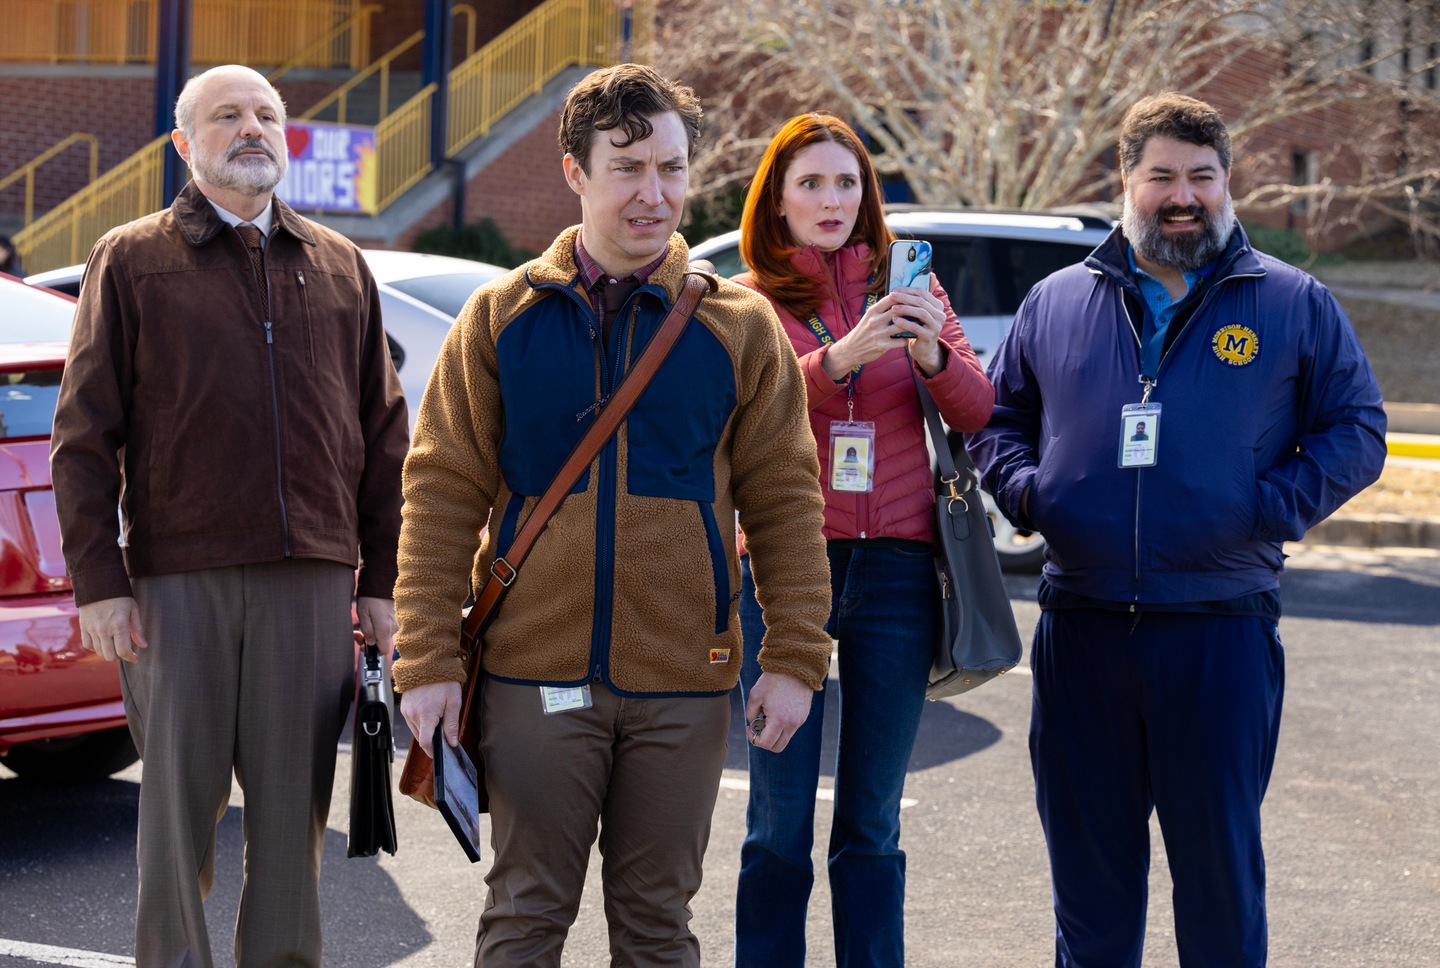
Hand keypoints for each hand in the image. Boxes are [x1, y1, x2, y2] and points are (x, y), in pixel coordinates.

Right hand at [77, 596, 147, 662]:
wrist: (98, 584)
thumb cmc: (119, 597)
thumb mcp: (133, 610)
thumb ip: (137, 629)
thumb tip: (143, 646)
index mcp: (119, 625)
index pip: (123, 651)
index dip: (131, 658)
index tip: (135, 658)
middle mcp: (104, 630)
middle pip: (110, 656)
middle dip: (120, 656)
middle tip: (125, 650)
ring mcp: (92, 629)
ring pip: (99, 652)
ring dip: (108, 652)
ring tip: (115, 645)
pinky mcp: (83, 627)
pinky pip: (88, 645)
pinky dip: (95, 647)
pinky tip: (103, 642)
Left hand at [355, 596, 396, 648]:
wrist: (381, 585)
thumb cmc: (370, 599)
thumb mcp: (363, 614)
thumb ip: (367, 631)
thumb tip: (371, 643)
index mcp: (384, 628)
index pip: (384, 651)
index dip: (373, 652)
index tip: (364, 646)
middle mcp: (393, 628)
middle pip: (382, 644)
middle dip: (369, 642)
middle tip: (357, 634)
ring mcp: (395, 624)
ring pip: (383, 637)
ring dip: (372, 635)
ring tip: (361, 626)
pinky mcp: (395, 620)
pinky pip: (386, 630)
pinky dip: (377, 629)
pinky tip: (370, 622)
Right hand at [400, 680, 462, 758]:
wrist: (427, 663)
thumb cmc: (443, 681)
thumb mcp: (453, 702)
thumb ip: (452, 724)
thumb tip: (452, 743)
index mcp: (426, 715)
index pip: (426, 743)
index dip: (433, 751)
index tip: (441, 753)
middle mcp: (413, 714)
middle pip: (421, 738)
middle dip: (432, 739)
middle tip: (444, 732)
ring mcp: (406, 711)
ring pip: (416, 731)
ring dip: (426, 731)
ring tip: (437, 719)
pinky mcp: (404, 707)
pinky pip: (412, 722)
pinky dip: (420, 723)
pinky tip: (429, 714)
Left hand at [744, 672, 813, 752]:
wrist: (795, 667)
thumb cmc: (773, 680)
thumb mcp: (755, 695)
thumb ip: (750, 714)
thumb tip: (754, 724)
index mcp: (779, 720)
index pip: (766, 744)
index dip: (753, 739)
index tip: (749, 727)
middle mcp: (792, 724)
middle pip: (777, 747)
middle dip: (765, 741)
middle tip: (759, 726)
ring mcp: (800, 721)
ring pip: (785, 739)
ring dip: (774, 733)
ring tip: (769, 716)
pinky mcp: (804, 716)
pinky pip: (791, 729)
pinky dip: (782, 726)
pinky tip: (778, 711)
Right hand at [823, 274, 947, 377]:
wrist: (850, 350)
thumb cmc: (863, 331)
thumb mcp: (869, 317)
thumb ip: (882, 308)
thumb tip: (899, 298)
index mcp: (873, 311)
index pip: (891, 298)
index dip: (905, 297)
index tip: (915, 297)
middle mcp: (875, 321)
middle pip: (898, 310)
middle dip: (911, 310)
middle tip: (922, 310)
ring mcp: (878, 334)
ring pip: (901, 326)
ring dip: (912, 324)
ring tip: (920, 323)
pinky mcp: (881, 346)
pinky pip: (900, 341)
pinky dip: (907, 338)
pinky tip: (911, 336)